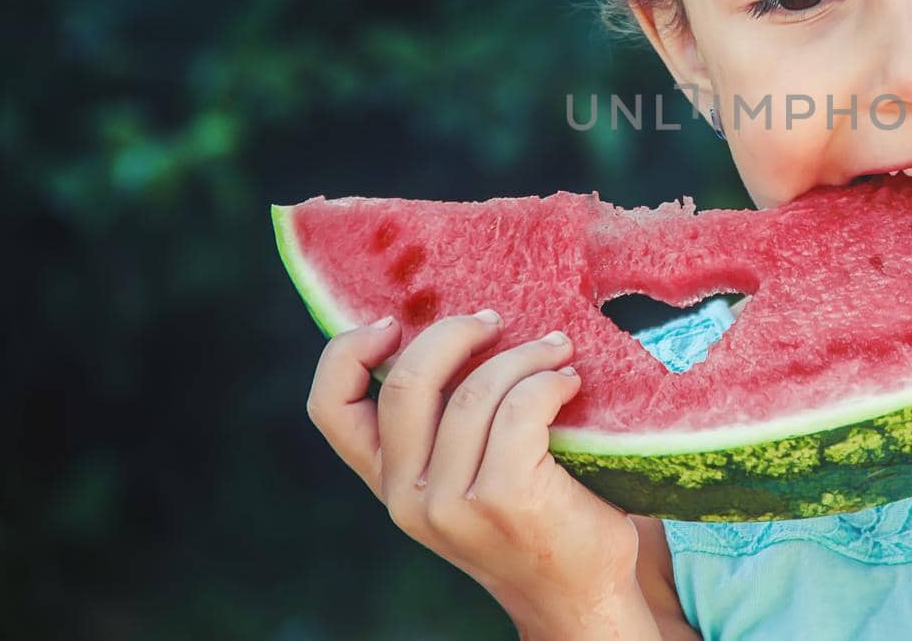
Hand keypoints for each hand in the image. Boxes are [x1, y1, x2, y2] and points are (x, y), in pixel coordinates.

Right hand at [306, 312, 643, 633]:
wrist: (581, 592)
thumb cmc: (533, 514)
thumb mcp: (466, 472)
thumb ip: (443, 422)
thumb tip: (456, 321)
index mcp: (387, 482)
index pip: (330, 408)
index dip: (348, 351)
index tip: (394, 321)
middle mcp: (406, 498)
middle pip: (407, 382)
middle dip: (454, 332)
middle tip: (495, 320)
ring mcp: (451, 504)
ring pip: (475, 391)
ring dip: (524, 354)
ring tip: (556, 350)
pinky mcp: (505, 498)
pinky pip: (522, 407)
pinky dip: (549, 381)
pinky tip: (570, 382)